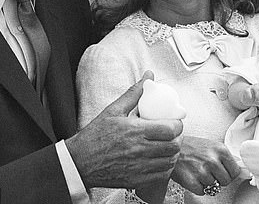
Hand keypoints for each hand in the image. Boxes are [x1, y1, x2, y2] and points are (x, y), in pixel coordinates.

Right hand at [66, 71, 182, 188]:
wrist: (80, 162)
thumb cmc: (96, 136)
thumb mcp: (113, 110)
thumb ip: (134, 93)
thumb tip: (148, 77)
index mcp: (135, 131)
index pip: (170, 129)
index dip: (178, 125)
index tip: (175, 122)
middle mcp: (139, 150)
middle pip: (173, 146)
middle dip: (177, 139)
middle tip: (173, 134)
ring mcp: (138, 167)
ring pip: (169, 162)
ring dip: (172, 153)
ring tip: (167, 146)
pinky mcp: (136, 180)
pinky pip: (161, 176)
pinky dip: (165, 168)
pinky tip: (160, 160)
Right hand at [171, 135, 239, 194]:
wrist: (171, 147)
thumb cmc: (192, 147)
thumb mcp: (212, 146)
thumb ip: (226, 158)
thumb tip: (242, 171)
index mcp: (221, 150)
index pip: (235, 171)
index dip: (229, 173)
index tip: (222, 170)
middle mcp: (213, 160)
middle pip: (226, 181)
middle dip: (219, 179)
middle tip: (209, 171)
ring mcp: (202, 171)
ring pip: (214, 187)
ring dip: (207, 182)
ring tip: (198, 171)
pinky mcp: (191, 181)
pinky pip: (202, 191)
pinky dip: (198, 187)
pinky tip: (193, 176)